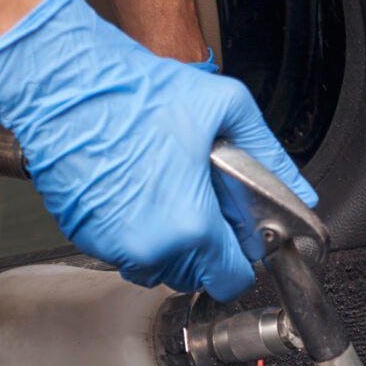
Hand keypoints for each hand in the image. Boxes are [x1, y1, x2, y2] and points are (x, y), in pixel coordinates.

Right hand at [0, 0, 317, 300]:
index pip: (232, 280)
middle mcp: (152, 248)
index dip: (241, 257)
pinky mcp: (87, 237)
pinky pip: (124, 251)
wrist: (66, 85)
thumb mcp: (226, 109)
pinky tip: (134, 188)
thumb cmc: (137, 93)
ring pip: (157, 267)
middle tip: (199, 200)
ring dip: (168, 243)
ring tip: (165, 190)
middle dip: (205, 248)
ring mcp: (115, 247)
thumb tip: (299, 191)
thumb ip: (270, 158)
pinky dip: (133, 231)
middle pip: (196, 277)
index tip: (237, 237)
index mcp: (192, 226)